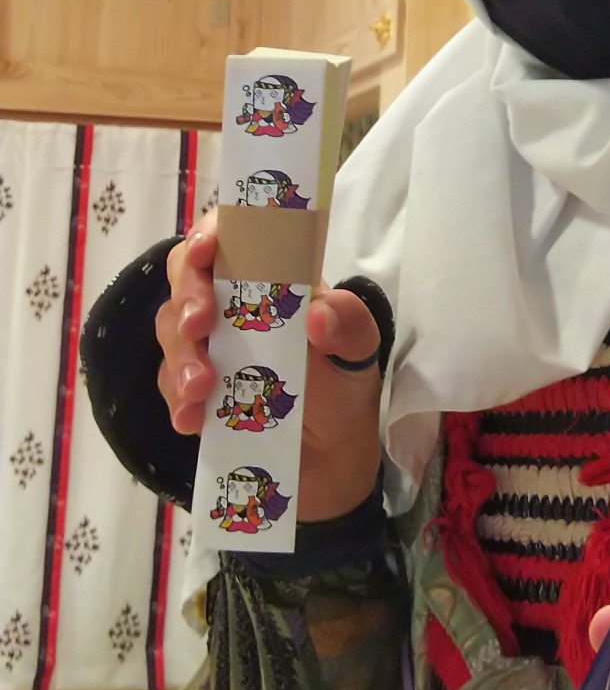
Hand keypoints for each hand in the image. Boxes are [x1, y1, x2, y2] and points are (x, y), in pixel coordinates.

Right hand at [155, 208, 383, 520]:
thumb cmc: (344, 385)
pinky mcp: (195, 388)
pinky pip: (169, 383)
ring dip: (180, 356)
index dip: (215, 232)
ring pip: (172, 330)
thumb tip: (317, 317)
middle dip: (187, 295)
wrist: (333, 458)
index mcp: (274, 278)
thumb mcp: (359, 351)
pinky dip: (176, 400)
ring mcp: (210, 346)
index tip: (207, 249)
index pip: (235, 235)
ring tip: (200, 388)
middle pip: (188, 276)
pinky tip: (190, 420)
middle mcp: (234, 304)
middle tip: (199, 325)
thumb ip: (349, 324)